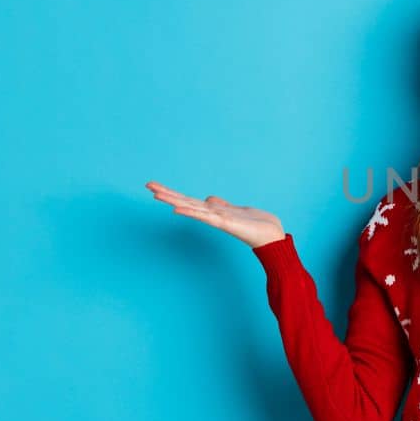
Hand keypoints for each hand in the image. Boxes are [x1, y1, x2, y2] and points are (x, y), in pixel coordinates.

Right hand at [145, 181, 286, 247]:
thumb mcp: (236, 210)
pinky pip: (204, 217)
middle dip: (167, 194)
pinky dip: (191, 212)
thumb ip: (221, 205)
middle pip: (185, 202)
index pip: (189, 200)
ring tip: (156, 194)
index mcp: (213, 211)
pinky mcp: (225, 223)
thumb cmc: (255, 224)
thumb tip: (208, 198)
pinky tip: (177, 209)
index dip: (173, 193)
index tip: (155, 186)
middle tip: (148, 185)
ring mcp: (217, 219)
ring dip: (173, 200)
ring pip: (191, 207)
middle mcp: (212, 215)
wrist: (271, 235)